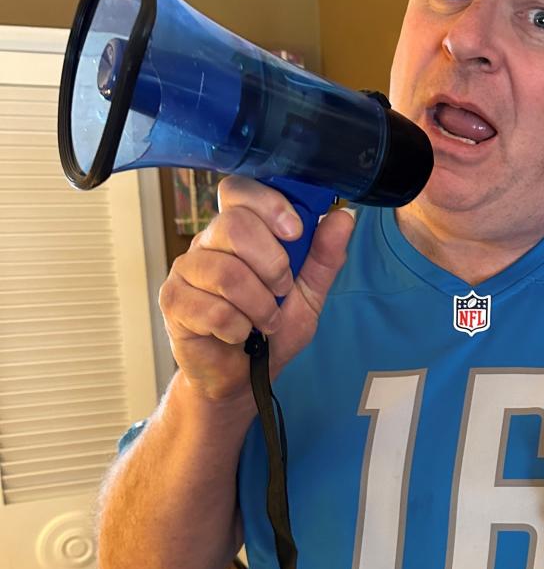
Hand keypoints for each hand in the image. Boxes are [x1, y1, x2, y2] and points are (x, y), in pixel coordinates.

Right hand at [158, 177, 353, 403]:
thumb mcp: (308, 294)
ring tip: (265, 321)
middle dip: (272, 263)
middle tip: (281, 290)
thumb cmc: (270, 331)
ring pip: (225, 271)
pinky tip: (239, 335)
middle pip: (233, 225)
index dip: (269, 205)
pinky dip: (237, 328)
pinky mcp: (174, 302)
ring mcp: (186, 271)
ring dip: (259, 304)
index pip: (239, 190)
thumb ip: (324, 256)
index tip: (294, 232)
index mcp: (237, 231)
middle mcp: (207, 243)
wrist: (243, 378)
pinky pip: (211, 308)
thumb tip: (343, 216)